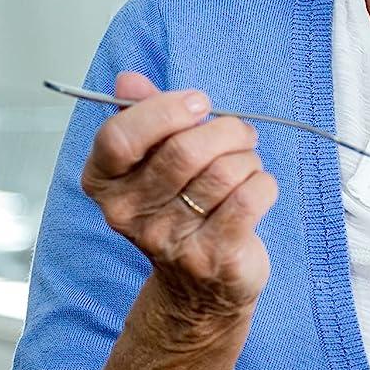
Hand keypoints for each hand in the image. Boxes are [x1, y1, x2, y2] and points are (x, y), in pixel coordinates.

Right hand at [79, 70, 278, 321]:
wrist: (198, 289)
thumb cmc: (178, 209)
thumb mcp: (152, 161)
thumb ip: (140, 116)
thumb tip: (128, 80)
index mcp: (105, 183)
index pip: (119, 137)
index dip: (165, 110)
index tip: (198, 103)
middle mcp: (128, 214)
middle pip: (183, 151)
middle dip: (225, 131)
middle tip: (239, 133)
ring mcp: (169, 240)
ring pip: (223, 172)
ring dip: (247, 157)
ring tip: (246, 164)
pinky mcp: (212, 256)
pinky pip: (250, 198)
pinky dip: (264, 183)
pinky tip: (257, 188)